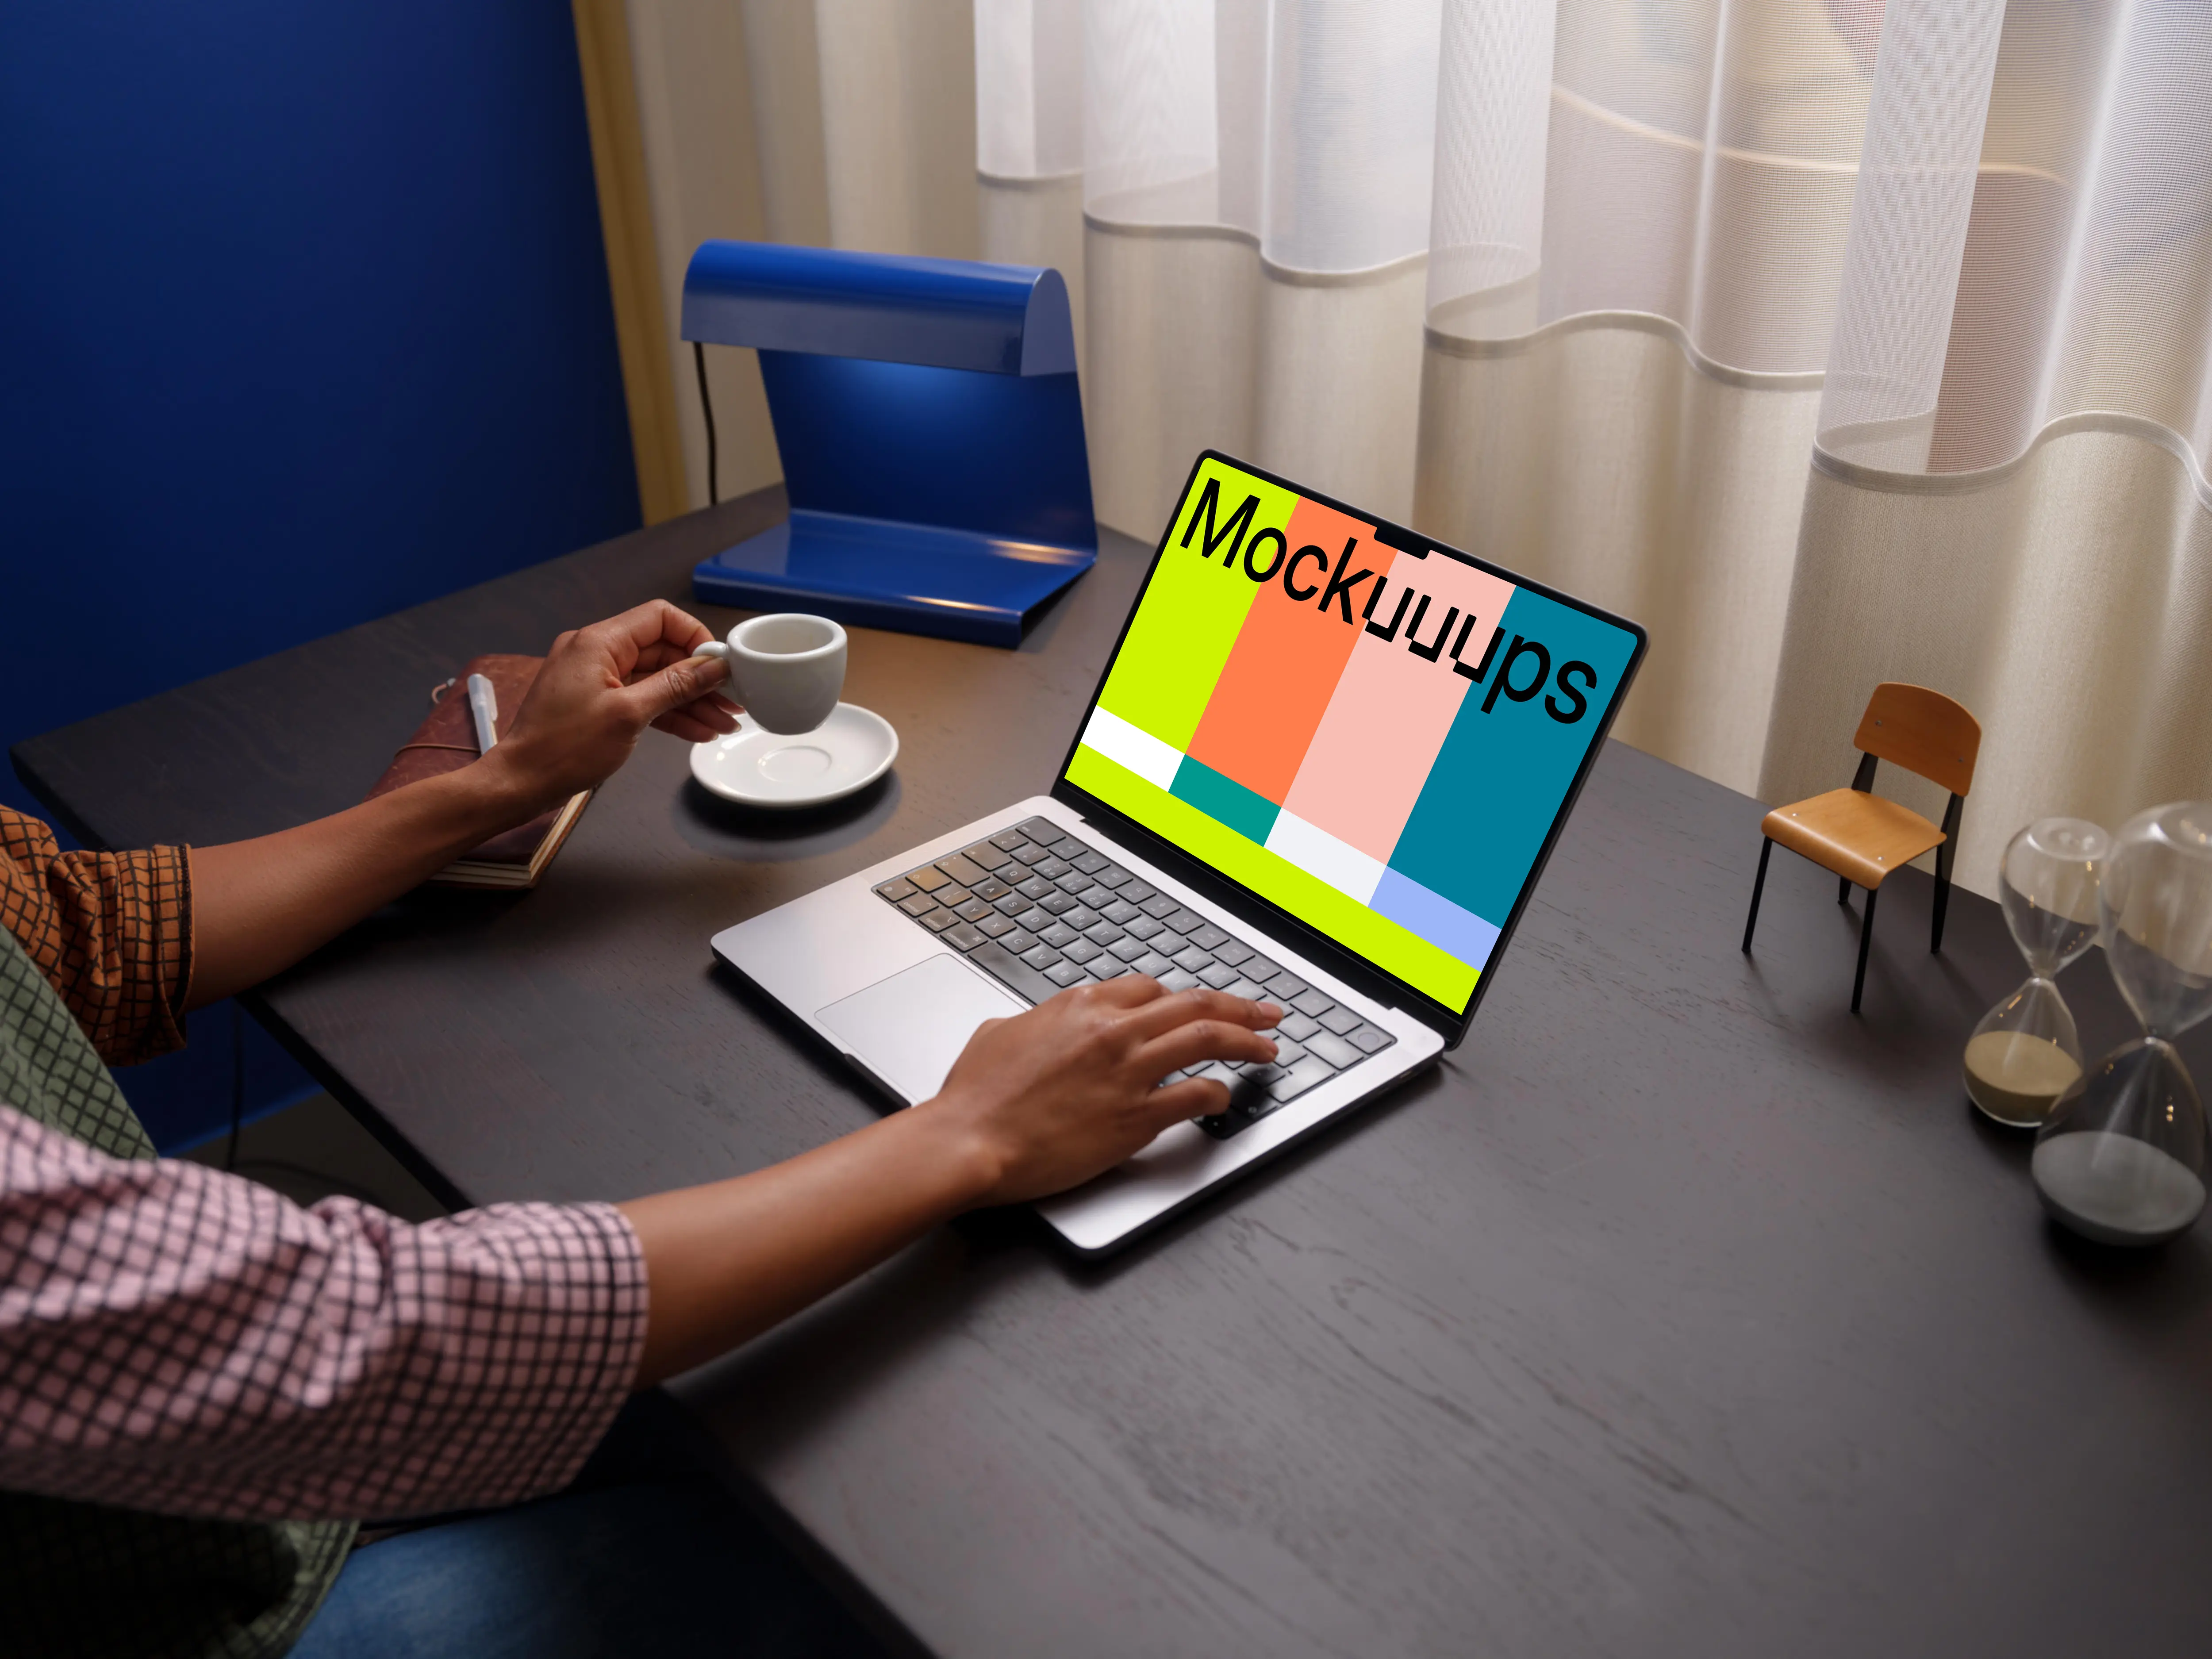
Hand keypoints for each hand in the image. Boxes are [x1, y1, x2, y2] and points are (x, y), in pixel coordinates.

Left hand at [488, 600, 740, 809]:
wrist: (521, 782)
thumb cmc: (566, 747)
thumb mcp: (629, 715)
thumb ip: (675, 686)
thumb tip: (714, 667)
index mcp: (599, 642)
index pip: (660, 618)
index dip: (695, 637)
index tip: (720, 666)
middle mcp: (597, 651)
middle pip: (662, 651)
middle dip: (699, 678)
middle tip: (733, 702)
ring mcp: (596, 677)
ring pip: (655, 679)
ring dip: (690, 701)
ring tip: (724, 724)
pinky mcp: (597, 702)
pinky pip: (641, 698)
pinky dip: (668, 714)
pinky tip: (699, 731)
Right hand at [915, 978, 1282, 1205]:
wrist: (970, 1140)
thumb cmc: (977, 1096)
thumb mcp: (999, 1032)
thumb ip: (1033, 1022)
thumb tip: (1037, 1024)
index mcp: (1081, 1005)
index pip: (1150, 987)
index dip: (1180, 998)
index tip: (1195, 1007)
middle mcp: (1112, 1030)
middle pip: (1194, 1004)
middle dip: (1239, 1006)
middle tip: (1266, 1013)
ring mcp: (1128, 1072)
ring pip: (1207, 1039)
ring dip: (1248, 1041)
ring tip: (1270, 1048)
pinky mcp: (1136, 1118)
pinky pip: (1196, 1096)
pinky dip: (1218, 1093)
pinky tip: (1225, 1097)